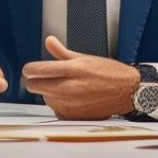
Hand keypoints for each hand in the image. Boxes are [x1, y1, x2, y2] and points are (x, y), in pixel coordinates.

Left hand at [21, 35, 138, 119]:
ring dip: (49, 93)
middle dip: (36, 81)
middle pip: (34, 86)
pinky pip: (56, 110)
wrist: (127, 92)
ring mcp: (70, 104)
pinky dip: (59, 105)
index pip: (36, 70)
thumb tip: (49, 41)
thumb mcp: (85, 58)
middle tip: (43, 78)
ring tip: (65, 88)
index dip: (30, 70)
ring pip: (45, 98)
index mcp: (72, 69)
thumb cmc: (109, 73)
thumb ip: (62, 52)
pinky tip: (72, 99)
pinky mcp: (73, 116)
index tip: (30, 70)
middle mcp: (69, 88)